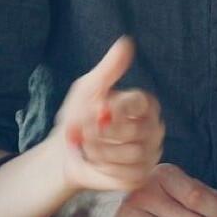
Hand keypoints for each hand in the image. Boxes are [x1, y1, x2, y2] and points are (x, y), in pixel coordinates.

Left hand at [55, 36, 164, 194]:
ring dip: (100, 151)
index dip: (117, 108)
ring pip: (132, 153)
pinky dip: (105, 168)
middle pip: (137, 130)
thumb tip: (126, 42)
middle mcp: (153, 128)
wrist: (64, 151)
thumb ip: (109, 68)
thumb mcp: (89, 87)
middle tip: (83, 131)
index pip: (143, 103)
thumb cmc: (78, 116)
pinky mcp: (140, 175)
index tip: (98, 107)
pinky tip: (96, 162)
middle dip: (102, 132)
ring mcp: (149, 153)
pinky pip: (128, 173)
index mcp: (144, 104)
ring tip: (87, 146)